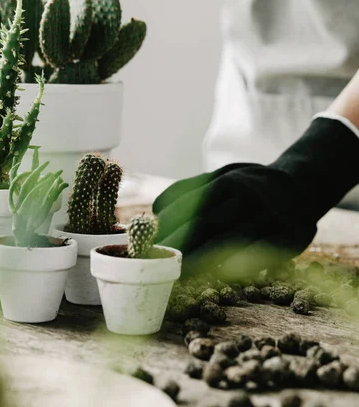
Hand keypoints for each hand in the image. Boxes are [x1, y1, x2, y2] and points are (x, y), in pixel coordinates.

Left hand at [153, 117, 358, 277]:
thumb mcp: (222, 174)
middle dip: (177, 246)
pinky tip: (212, 276)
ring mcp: (268, 220)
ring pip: (228, 246)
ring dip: (199, 263)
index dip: (169, 224)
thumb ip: (189, 189)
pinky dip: (231, 269)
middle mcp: (248, 198)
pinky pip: (255, 259)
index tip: (150, 239)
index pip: (191, 204)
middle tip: (156, 263)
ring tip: (176, 274)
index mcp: (229, 181)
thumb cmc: (248, 185)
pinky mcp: (285, 241)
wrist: (300, 187)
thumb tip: (155, 210)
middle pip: (206, 225)